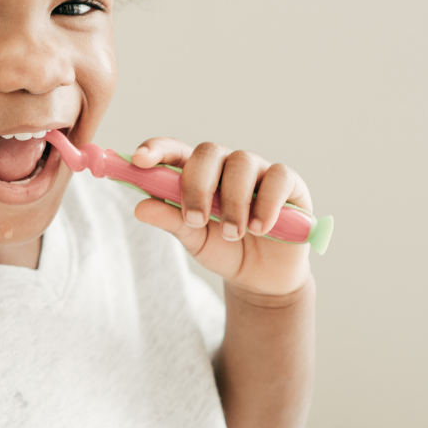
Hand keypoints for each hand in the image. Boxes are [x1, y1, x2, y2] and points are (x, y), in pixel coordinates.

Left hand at [129, 138, 311, 297]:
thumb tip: (140, 207)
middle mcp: (226, 165)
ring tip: (231, 234)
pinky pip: (278, 178)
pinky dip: (266, 203)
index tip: (139, 160)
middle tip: (195, 220)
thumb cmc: (223, 249)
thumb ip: (171, 220)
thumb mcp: (193, 238)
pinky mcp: (288, 183)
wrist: (261, 277)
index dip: (156, 149)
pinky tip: (260, 228)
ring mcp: (257, 171)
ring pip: (242, 164)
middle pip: (208, 152)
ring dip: (233, 202)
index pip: (174, 150)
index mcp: (197, 173)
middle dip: (197, 185)